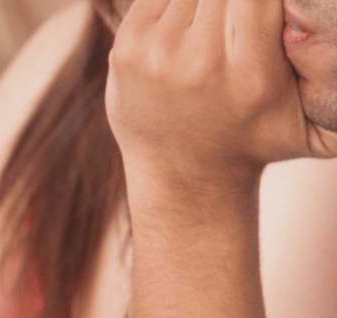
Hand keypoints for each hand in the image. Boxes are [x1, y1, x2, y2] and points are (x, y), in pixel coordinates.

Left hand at [106, 0, 336, 188]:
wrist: (185, 174)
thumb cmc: (258, 139)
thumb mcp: (314, 123)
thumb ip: (327, 70)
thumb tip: (313, 24)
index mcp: (251, 74)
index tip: (268, 10)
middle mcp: (200, 62)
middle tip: (245, 15)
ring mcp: (157, 53)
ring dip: (209, 0)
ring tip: (220, 20)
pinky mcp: (126, 47)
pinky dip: (179, 1)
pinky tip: (192, 20)